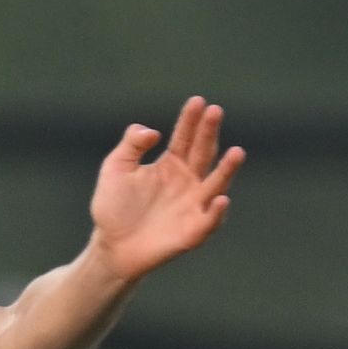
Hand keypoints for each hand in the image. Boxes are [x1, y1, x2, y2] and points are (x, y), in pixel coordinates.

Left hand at [85, 96, 243, 282]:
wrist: (110, 247)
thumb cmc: (113, 207)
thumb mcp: (115, 168)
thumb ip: (131, 145)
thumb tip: (153, 132)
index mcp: (170, 164)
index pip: (184, 137)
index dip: (191, 120)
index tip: (197, 101)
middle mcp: (187, 181)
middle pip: (203, 153)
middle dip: (209, 133)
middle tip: (215, 112)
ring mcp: (193, 206)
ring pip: (215, 184)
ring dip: (227, 170)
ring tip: (237, 152)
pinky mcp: (193, 232)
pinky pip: (209, 221)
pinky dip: (217, 212)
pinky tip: (220, 199)